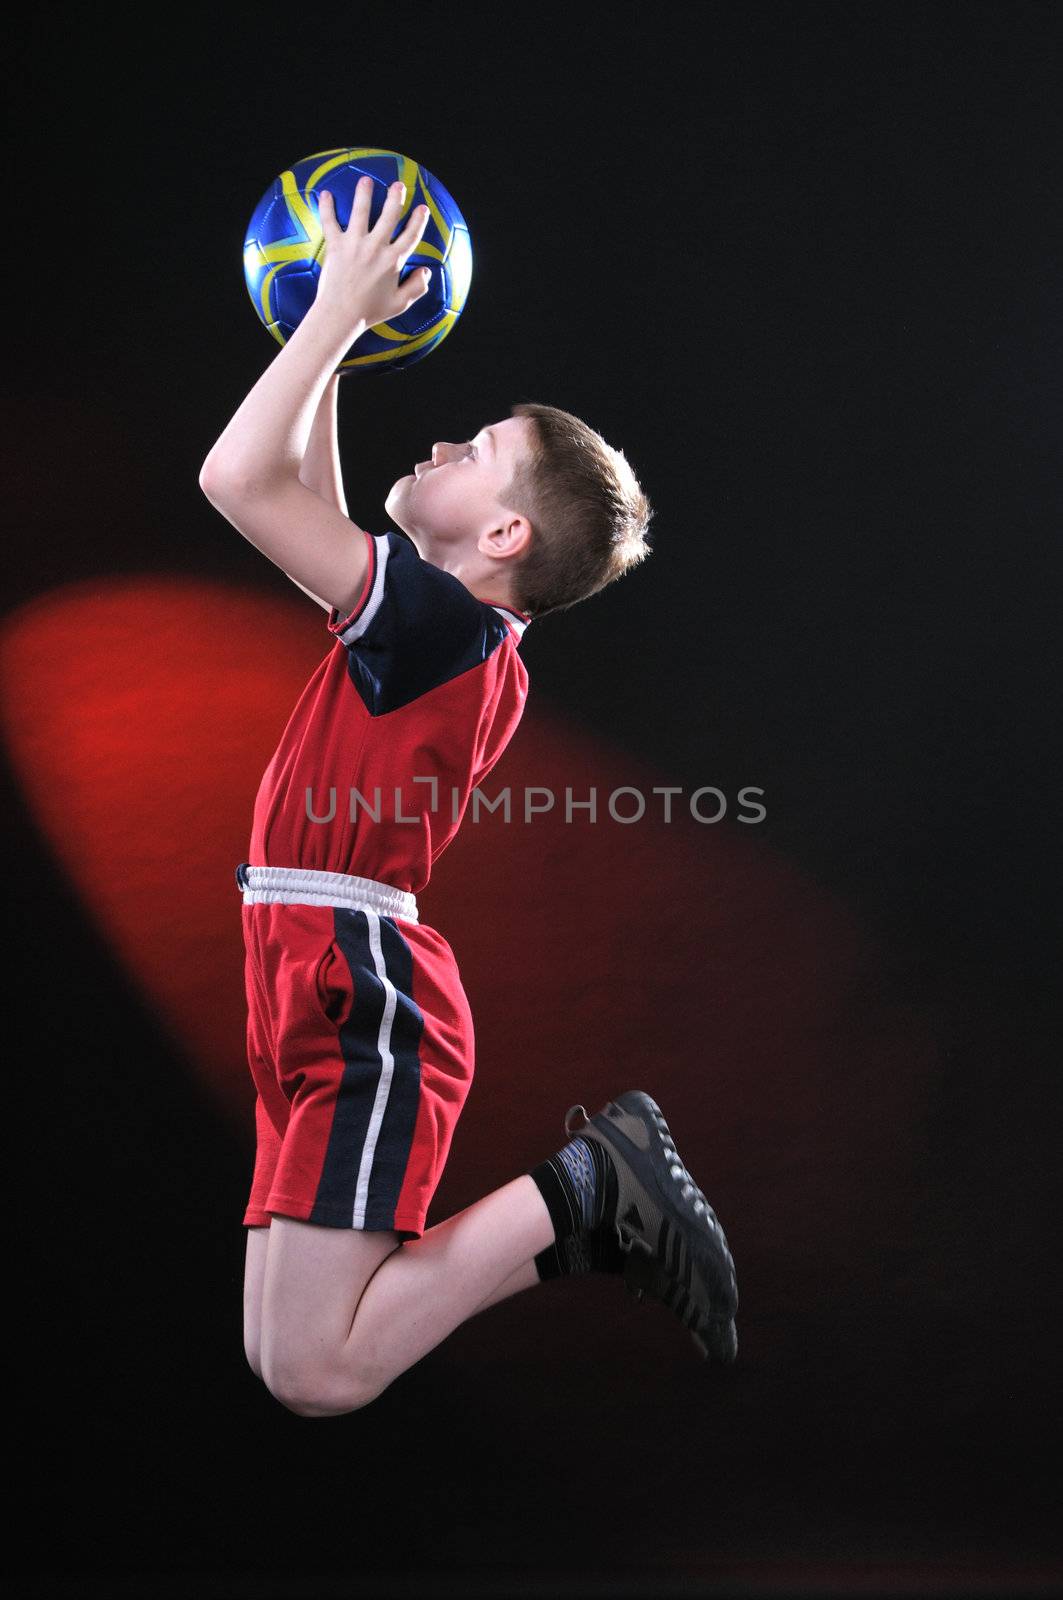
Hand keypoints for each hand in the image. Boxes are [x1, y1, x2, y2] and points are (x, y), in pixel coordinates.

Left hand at [315, 177, 431, 331]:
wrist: (341, 315)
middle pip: (389, 215)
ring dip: (364, 193)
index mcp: (394, 260)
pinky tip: (326, 194)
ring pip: (361, 210)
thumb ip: (417, 288)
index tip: (422, 208)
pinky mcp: (336, 246)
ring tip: (366, 180)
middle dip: (395, 197)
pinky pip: (330, 221)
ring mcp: (355, 244)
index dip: (419, 220)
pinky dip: (326, 207)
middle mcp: (376, 247)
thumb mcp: (400, 304)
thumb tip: (426, 272)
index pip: (411, 235)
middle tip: (398, 185)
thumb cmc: (370, 312)